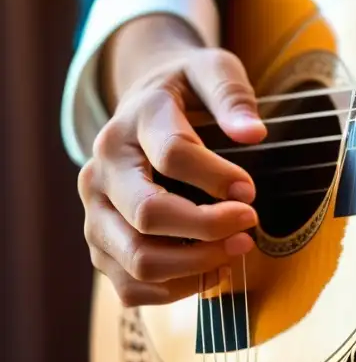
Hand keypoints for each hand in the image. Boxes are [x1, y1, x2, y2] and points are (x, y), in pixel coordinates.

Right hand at [78, 15, 265, 306]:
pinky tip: (213, 269)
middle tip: (251, 223)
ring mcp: (95, 212)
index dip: (218, 177)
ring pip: (138, 259)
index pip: (172, 154)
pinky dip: (177, 290)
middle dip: (209, 227)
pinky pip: (131, 287)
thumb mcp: (211, 70)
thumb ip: (231, 94)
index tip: (250, 190)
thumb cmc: (185, 93)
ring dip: (197, 264)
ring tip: (239, 248)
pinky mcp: (101, 245)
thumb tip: (253, 133)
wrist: (141, 107)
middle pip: (149, 214)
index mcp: (132, 124)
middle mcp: (102, 170)